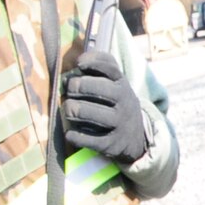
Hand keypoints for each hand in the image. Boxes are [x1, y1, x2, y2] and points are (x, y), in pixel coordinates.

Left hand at [61, 49, 149, 163]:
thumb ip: (101, 68)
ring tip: (68, 110)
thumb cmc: (115, 104)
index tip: (79, 64)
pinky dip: (75, 136)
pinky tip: (71, 133)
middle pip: (97, 88)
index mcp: (123, 85)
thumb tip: (77, 61)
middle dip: (76, 86)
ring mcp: (119, 123)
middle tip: (70, 91)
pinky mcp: (112, 143)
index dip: (92, 62)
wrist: (135, 137)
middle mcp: (124, 102)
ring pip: (87, 112)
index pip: (110, 67)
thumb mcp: (116, 85)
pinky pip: (88, 139)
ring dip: (70, 110)